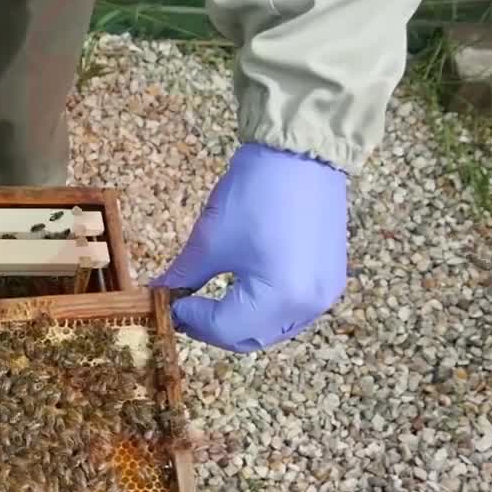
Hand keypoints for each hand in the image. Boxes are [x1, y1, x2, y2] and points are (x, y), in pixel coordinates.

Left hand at [150, 143, 347, 352]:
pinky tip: (242, 294)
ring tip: (209, 303)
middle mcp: (310, 305)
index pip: (225, 329)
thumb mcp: (209, 241)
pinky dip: (263, 311)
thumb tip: (159, 294)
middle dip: (214, 328)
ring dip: (239, 323)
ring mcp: (326, 294)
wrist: (301, 153)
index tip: (169, 304)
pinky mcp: (331, 280)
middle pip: (251, 338)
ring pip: (272, 329)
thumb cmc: (254, 194)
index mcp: (280, 298)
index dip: (192, 321)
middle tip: (185, 308)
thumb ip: (183, 277)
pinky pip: (292, 312)